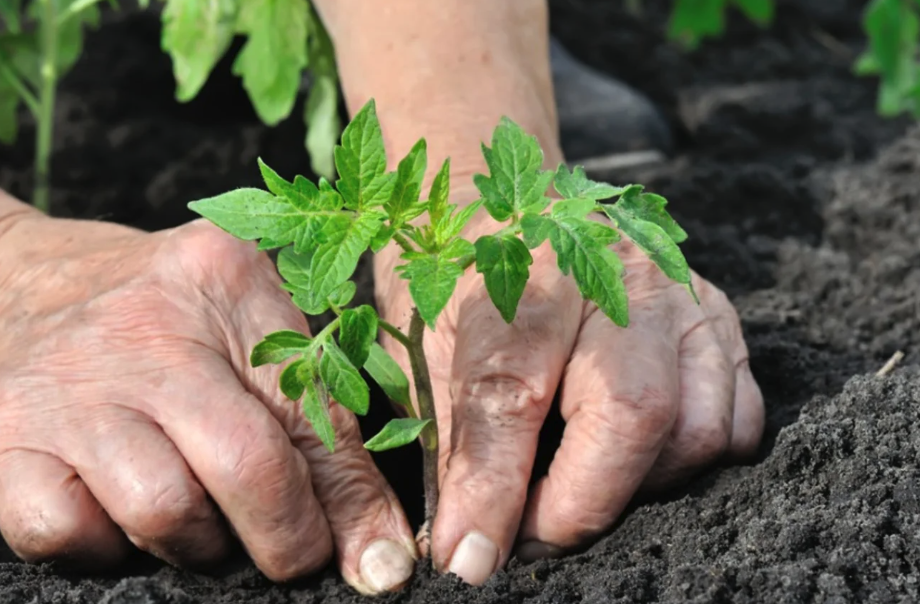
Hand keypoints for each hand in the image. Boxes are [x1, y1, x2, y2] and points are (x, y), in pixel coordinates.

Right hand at [0, 198, 416, 594]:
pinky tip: (121, 512)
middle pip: (243, 465)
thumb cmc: (163, 311)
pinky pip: (63, 531)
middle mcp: (144, 330)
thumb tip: (377, 555)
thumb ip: (319, 424)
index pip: (311, 410)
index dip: (350, 503)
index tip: (375, 562)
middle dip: (285, 538)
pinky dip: (106, 546)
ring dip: (197, 544)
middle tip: (290, 550)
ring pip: (162, 512)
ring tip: (202, 516)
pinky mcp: (3, 437)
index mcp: (224, 282)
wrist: (25, 280)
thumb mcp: (249, 327)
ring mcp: (66, 386)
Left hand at [375, 187, 764, 585]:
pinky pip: (738, 417)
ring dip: (638, 488)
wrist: (516, 208)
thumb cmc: (462, 278)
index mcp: (523, 267)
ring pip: (697, 426)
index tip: (470, 558)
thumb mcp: (429, 343)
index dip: (491, 489)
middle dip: (581, 503)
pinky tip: (636, 459)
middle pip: (633, 410)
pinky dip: (691, 461)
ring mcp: (681, 294)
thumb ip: (454, 438)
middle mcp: (616, 272)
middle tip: (530, 535)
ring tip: (580, 488)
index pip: (512, 390)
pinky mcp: (720, 317)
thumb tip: (467, 548)